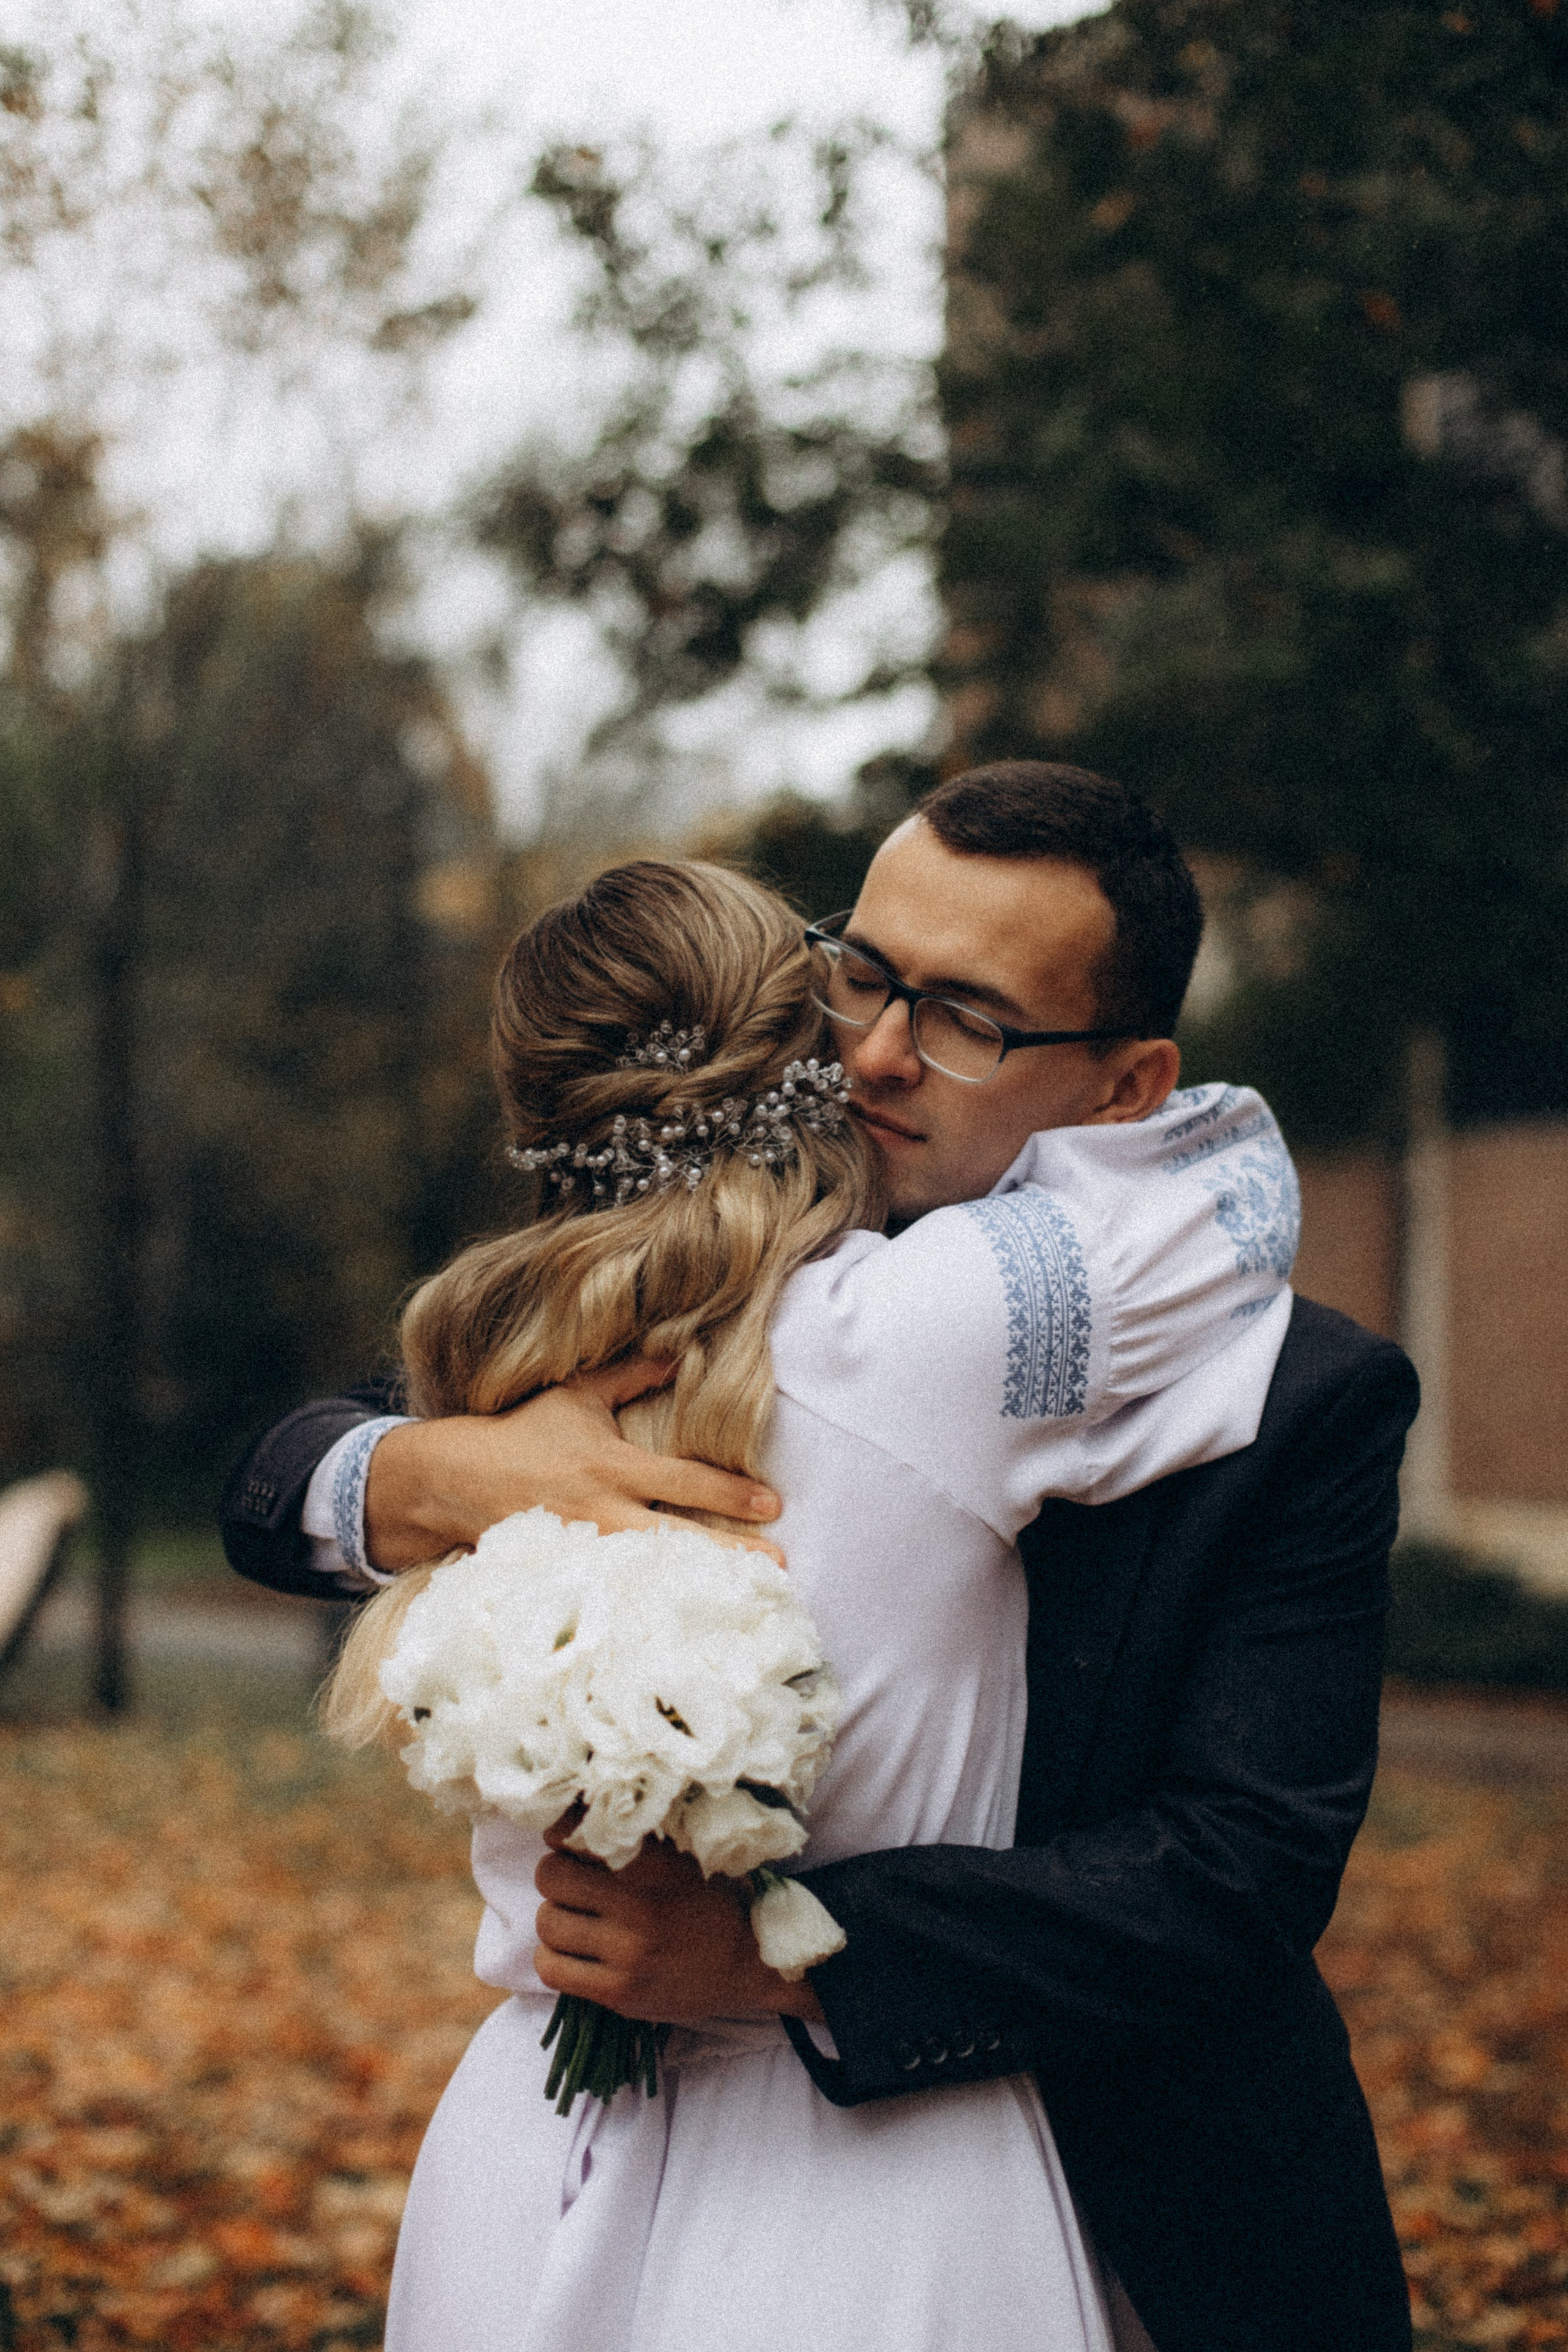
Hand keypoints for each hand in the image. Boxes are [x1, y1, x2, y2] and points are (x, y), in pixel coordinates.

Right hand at [362, 1357, 782, 1570]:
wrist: (459, 1479)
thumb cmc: (526, 1431)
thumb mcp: (577, 1394)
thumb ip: (630, 1375)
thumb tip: (679, 1352)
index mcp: (611, 1465)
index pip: (683, 1481)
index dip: (730, 1493)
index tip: (774, 1503)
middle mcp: (602, 1511)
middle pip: (678, 1539)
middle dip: (730, 1553)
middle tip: (782, 1568)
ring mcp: (585, 1550)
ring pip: (652, 1575)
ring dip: (698, 1588)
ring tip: (746, 1603)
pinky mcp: (568, 1575)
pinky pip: (618, 1596)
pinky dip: (651, 1610)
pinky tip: (684, 1627)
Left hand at [533, 1824, 824, 2025]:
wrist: (752, 1964)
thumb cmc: (713, 1900)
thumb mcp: (684, 1853)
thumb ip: (637, 1837)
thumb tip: (576, 1811)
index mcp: (654, 1861)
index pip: (573, 1832)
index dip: (562, 1834)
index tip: (569, 1842)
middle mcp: (638, 1904)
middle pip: (550, 1876)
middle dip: (556, 1876)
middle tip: (573, 1883)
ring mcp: (628, 1952)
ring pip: (547, 1923)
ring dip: (556, 1919)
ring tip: (578, 1920)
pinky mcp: (620, 1993)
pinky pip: (550, 1969)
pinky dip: (553, 1958)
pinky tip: (576, 1953)